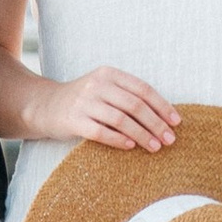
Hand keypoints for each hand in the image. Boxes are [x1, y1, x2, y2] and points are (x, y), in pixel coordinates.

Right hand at [37, 66, 179, 152]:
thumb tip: (164, 117)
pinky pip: (100, 132)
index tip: (176, 122)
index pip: (142, 89)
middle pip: (134, 105)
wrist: (45, 106)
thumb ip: (128, 96)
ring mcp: (84, 102)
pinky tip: (131, 147)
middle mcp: (97, 85)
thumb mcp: (104, 88)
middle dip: (156, 123)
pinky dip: (118, 140)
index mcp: (109, 74)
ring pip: (120, 119)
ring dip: (141, 134)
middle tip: (169, 139)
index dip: (162, 106)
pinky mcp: (73, 120)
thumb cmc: (84, 101)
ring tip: (155, 147)